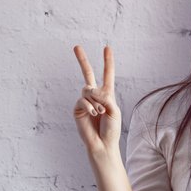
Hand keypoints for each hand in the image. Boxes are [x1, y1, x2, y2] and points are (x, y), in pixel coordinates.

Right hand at [72, 43, 120, 163]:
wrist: (102, 143)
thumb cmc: (111, 128)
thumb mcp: (114, 110)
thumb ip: (104, 97)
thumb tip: (90, 90)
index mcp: (107, 94)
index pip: (107, 74)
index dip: (107, 61)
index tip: (107, 48)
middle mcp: (95, 95)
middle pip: (87, 74)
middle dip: (82, 60)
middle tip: (76, 46)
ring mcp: (85, 101)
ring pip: (87, 90)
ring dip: (96, 101)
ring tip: (100, 113)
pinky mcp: (77, 108)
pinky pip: (82, 100)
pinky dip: (89, 106)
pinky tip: (93, 114)